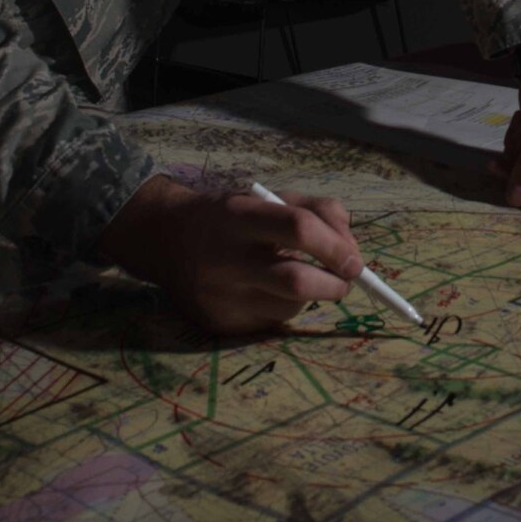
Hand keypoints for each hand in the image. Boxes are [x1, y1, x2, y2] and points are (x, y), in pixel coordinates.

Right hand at [93, 175, 364, 334]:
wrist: (165, 239)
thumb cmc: (230, 216)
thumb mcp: (268, 197)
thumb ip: (317, 210)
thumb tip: (352, 248)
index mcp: (239, 216)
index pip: (298, 228)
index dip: (336, 246)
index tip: (355, 260)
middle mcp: (226, 258)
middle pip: (297, 281)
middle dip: (335, 285)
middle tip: (346, 280)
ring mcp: (220, 296)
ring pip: (289, 307)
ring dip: (310, 296)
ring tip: (297, 278)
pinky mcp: (220, 324)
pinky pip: (272, 323)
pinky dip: (285, 309)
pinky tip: (270, 294)